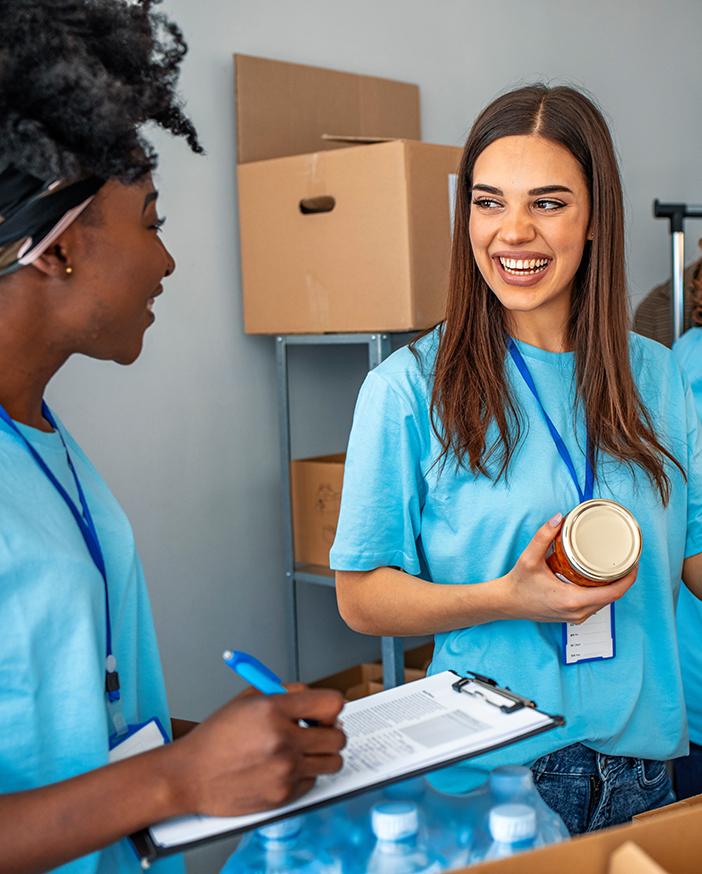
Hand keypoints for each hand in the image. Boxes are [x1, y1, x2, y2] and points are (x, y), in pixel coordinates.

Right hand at [165, 685, 344, 817]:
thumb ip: (286, 692)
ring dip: (323, 755)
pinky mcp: (283, 795)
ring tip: (304, 750)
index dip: (332, 707)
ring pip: (332, 762)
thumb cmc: (216, 737)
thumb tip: (317, 699)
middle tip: (318, 731)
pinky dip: (304, 775)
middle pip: (338, 736)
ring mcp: (285, 770)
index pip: (332, 703)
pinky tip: (284, 768)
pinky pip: (313, 781)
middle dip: (330, 731)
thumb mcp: (248, 699)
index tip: (326, 712)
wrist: (190, 775)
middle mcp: (283, 740)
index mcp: (274, 710)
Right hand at [496, 513, 636, 623]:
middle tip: (627, 559)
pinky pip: (596, 605)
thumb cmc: (518, 584)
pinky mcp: (573, 617)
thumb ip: (543, 537)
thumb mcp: (529, 558)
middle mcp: (578, 612)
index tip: (634, 562)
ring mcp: (576, 617)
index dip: (629, 578)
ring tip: (617, 566)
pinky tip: (602, 579)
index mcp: (572, 600)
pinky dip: (603, 592)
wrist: (507, 603)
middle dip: (624, 579)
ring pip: (606, 602)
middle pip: (613, 597)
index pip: (614, 593)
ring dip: (614, 586)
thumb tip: (558, 518)